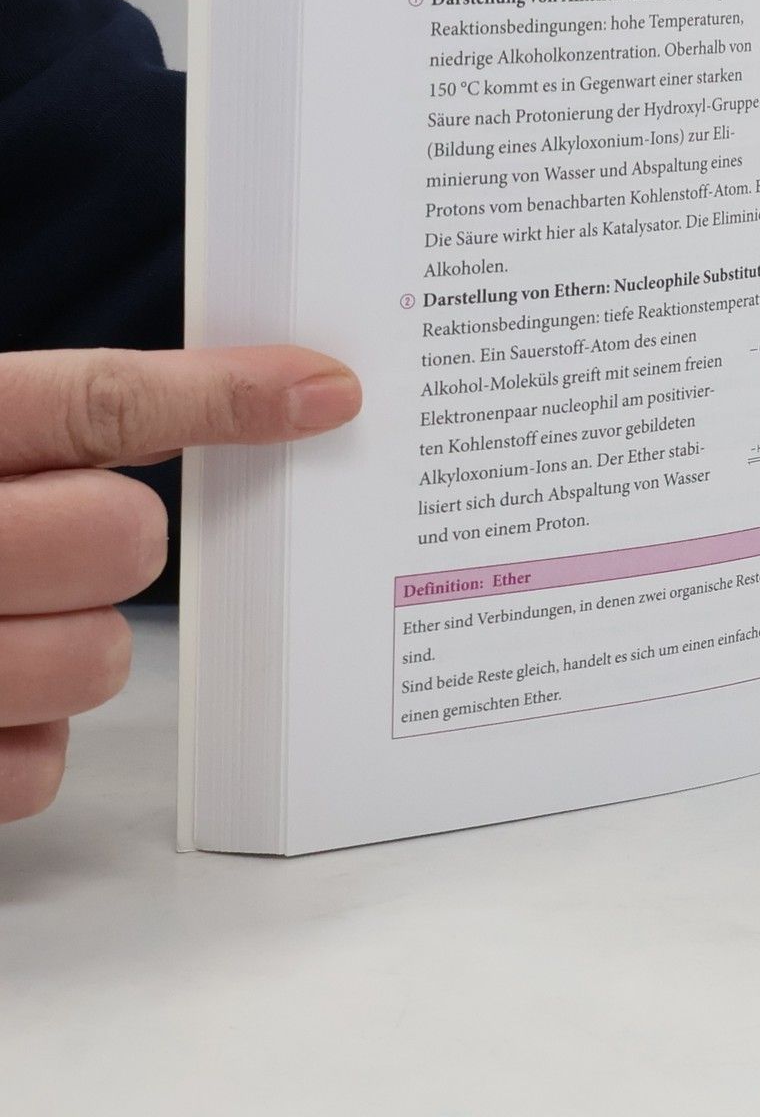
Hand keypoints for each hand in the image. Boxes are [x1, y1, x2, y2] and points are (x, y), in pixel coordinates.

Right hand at [0, 345, 360, 823]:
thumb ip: (31, 424)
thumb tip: (191, 413)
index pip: (96, 400)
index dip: (225, 394)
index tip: (326, 392)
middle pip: (121, 536)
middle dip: (113, 542)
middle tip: (56, 541)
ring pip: (96, 657)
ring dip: (68, 647)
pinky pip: (37, 769)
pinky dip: (22, 743)